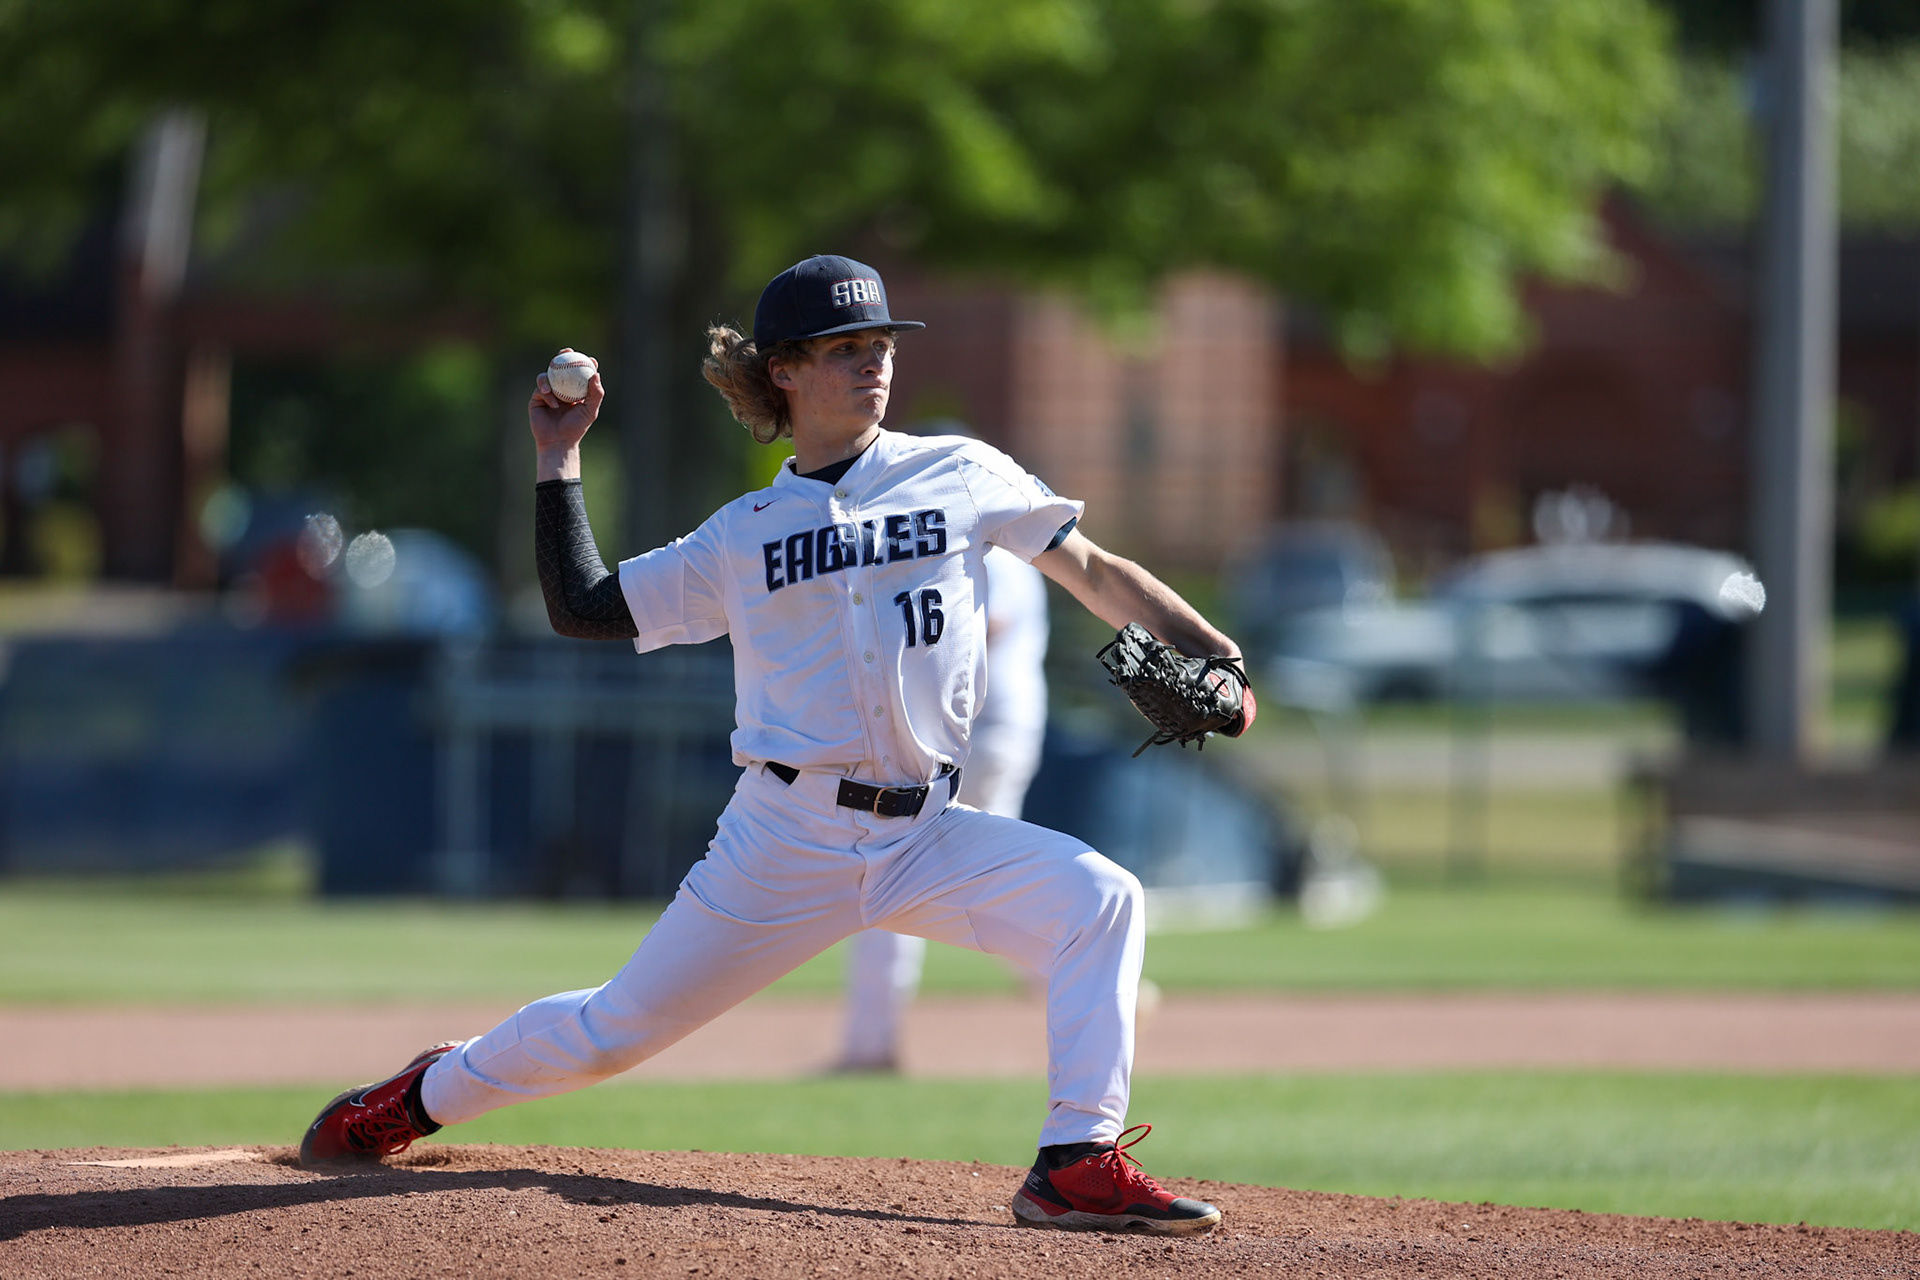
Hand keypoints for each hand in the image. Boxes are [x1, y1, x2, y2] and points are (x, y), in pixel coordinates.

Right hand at [530, 350, 602, 479]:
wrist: (558, 441)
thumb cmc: (576, 427)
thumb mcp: (590, 411)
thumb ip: (595, 393)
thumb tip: (596, 374)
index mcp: (576, 390)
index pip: (580, 373)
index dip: (584, 363)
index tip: (590, 359)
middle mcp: (562, 389)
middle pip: (562, 368)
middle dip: (564, 356)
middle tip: (568, 352)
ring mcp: (549, 392)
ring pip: (548, 375)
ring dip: (552, 375)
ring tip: (555, 384)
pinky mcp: (537, 397)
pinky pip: (541, 388)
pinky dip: (547, 393)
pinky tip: (553, 403)